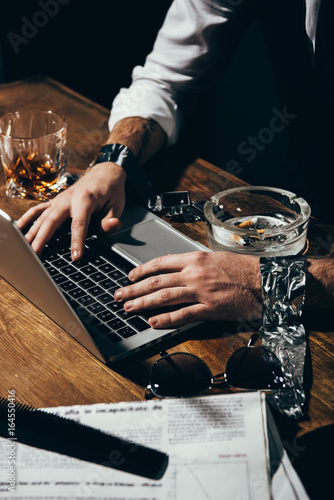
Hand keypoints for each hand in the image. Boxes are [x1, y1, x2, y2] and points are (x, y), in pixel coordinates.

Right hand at [16, 162, 125, 259]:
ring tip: (25, 246)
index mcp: (85, 198)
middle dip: (43, 237)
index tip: (75, 256)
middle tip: (36, 253)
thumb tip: (109, 227)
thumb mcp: (117, 205)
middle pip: (53, 220)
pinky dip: (28, 219)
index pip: (79, 223)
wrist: (104, 174)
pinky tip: (20, 229)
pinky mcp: (56, 202)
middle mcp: (68, 198)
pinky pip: (39, 210)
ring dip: (32, 231)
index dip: (77, 241)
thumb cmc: (111, 191)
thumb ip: (111, 220)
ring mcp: (60, 199)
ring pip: (43, 216)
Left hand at [114, 251, 261, 326]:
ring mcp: (200, 292)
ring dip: (143, 303)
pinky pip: (183, 315)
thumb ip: (195, 263)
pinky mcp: (209, 309)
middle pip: (157, 281)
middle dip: (134, 289)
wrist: (264, 280)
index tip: (131, 276)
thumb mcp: (216, 258)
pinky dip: (166, 319)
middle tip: (120, 295)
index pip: (161, 263)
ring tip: (129, 308)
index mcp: (195, 259)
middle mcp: (194, 274)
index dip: (142, 270)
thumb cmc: (243, 269)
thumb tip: (178, 268)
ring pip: (164, 297)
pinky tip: (153, 322)